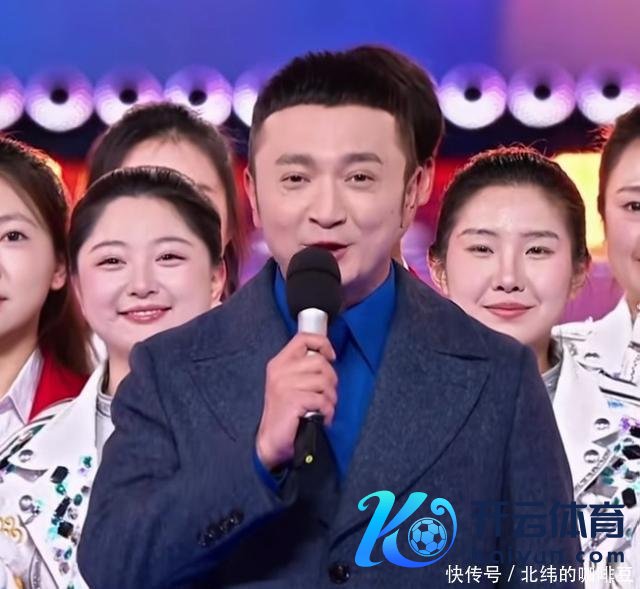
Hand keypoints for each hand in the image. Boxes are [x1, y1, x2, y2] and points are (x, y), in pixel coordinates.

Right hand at [256, 333, 336, 470]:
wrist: (272, 440)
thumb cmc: (286, 412)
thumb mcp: (289, 383)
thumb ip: (303, 368)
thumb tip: (328, 357)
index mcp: (279, 363)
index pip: (303, 338)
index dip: (322, 343)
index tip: (331, 356)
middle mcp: (280, 371)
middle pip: (320, 362)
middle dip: (331, 380)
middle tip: (326, 395)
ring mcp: (285, 385)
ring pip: (325, 382)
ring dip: (330, 399)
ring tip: (323, 408)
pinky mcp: (293, 400)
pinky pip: (323, 400)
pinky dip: (327, 412)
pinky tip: (321, 418)